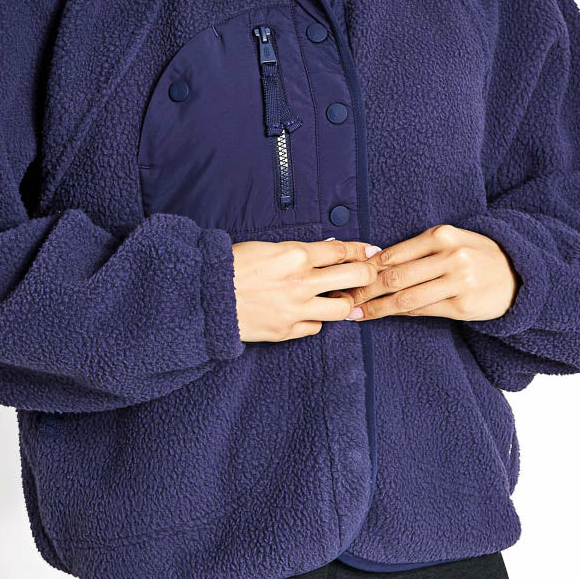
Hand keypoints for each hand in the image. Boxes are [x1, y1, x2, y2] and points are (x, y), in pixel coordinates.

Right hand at [232, 237, 380, 341]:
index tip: (372, 252)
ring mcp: (296, 309)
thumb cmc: (234, 266)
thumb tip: (326, 254)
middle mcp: (301, 282)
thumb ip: (298, 252)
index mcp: (295, 255)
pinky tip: (308, 314)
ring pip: (342, 309)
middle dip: (368, 274)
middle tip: (370, 275)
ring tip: (341, 299)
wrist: (207, 296)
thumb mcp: (268, 248)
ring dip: (345, 303)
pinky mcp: (287, 331)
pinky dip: (315, 321)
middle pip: (354, 278)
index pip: (342, 251)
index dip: (361, 251)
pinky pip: (315, 328)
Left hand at [328, 223, 520, 322]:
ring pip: (406, 297)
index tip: (346, 276)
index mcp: (442, 235)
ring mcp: (458, 283)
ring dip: (376, 307)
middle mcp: (450, 257)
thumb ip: (416, 249)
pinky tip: (383, 314)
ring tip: (355, 312)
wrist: (516, 273)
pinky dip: (399, 312)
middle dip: (364, 289)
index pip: (394, 253)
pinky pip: (423, 310)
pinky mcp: (462, 306)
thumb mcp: (449, 240)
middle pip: (395, 277)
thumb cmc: (473, 254)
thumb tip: (374, 261)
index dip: (366, 268)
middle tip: (342, 298)